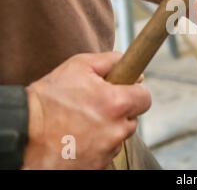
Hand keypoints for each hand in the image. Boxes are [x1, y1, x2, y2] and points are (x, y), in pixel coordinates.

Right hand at [23, 52, 150, 169]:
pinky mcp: (97, 166)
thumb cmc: (48, 98)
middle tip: (97, 107)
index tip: (125, 92)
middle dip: (120, 112)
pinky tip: (79, 137)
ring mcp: (107, 150)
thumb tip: (129, 63)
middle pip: (132, 119)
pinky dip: (97, 146)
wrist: (22, 132)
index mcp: (116, 103)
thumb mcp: (79, 66)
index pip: (145, 98)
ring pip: (119, 137)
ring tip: (83, 123)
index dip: (135, 92)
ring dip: (108, 130)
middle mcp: (116, 129)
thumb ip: (110, 60)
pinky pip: (106, 152)